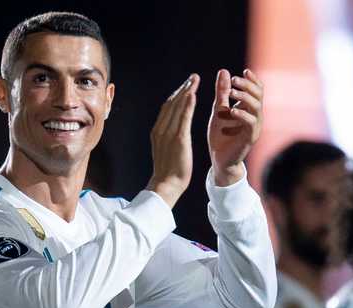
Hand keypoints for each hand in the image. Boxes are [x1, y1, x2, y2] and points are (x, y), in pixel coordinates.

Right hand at [147, 74, 199, 206]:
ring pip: (176, 107)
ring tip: (195, 80)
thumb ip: (167, 137)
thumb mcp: (165, 150)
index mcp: (157, 131)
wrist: (166, 185)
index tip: (186, 86)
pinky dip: (187, 105)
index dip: (177, 94)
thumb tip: (172, 130)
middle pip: (171, 103)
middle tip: (193, 77)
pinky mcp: (178, 139)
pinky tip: (193, 94)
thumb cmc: (168, 171)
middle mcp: (160, 130)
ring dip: (186, 91)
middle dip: (182, 88)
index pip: (167, 108)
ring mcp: (168, 134)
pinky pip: (183, 118)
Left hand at [208, 69, 263, 185]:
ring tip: (232, 92)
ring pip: (256, 107)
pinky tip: (232, 111)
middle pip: (259, 95)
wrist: (219, 159)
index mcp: (249, 109)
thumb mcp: (219, 109)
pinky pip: (250, 123)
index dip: (252, 80)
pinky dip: (242, 115)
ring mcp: (254, 127)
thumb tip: (224, 71)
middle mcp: (255, 117)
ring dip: (245, 97)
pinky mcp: (250, 138)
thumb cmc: (220, 135)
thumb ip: (223, 92)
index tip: (243, 71)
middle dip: (248, 86)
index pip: (257, 90)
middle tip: (235, 79)